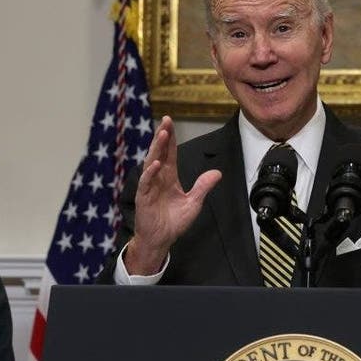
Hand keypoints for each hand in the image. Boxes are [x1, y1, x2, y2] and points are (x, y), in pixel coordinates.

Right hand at [125, 115, 221, 273]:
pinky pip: (146, 182)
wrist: (161, 240)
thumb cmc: (174, 222)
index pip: (170, 154)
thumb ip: (203, 187)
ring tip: (162, 135)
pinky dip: (150, 173)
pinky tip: (156, 164)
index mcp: (169, 177)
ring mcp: (149, 186)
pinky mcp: (144, 197)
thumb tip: (217, 173)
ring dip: (156, 149)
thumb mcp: (194, 203)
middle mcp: (158, 178)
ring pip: (151, 163)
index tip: (171, 123)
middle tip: (166, 120)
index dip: (171, 139)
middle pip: (160, 153)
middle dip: (162, 136)